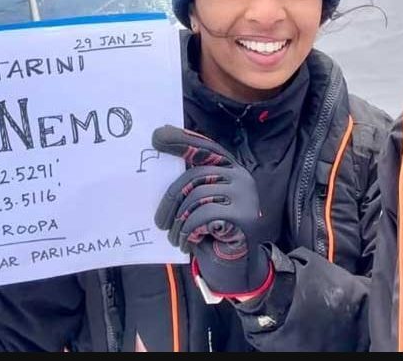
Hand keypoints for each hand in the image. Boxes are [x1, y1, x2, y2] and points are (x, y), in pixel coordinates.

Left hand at [152, 125, 272, 298]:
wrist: (235, 267)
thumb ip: (191, 185)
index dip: (181, 141)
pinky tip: (186, 242)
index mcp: (231, 169)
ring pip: (196, 196)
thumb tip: (159, 165)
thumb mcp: (200, 205)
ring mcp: (245, 195)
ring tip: (175, 237)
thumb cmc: (212, 233)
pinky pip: (202, 215)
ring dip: (179, 221)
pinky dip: (187, 230)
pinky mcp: (243, 215)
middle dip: (171, 199)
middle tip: (159, 222)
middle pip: (194, 175)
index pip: (205, 149)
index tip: (157, 136)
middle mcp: (242, 177)